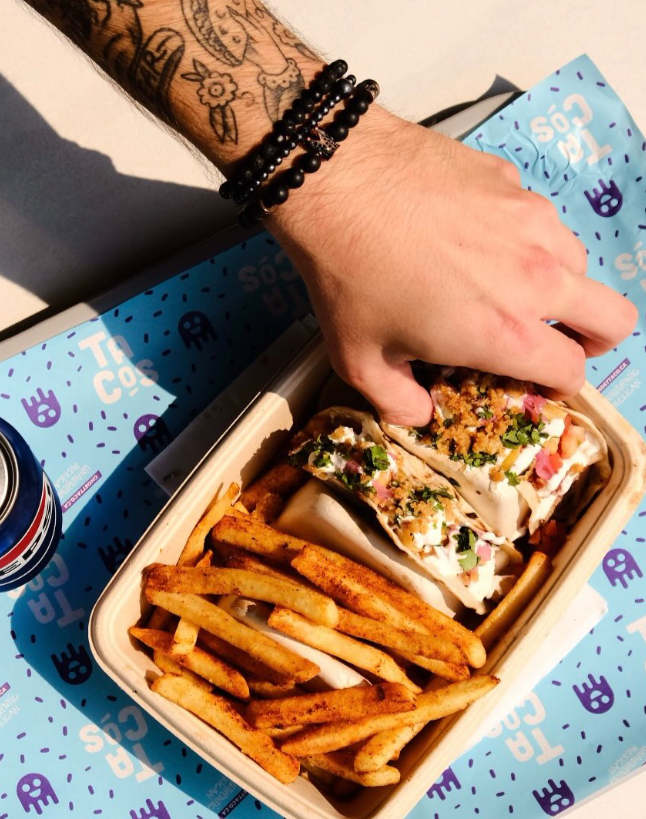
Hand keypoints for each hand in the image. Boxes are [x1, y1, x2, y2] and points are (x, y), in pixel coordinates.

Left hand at [270, 107, 636, 424]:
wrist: (336, 181)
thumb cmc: (348, 278)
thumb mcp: (360, 360)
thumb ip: (399, 402)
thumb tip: (422, 413)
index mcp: (504, 332)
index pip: (572, 371)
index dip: (560, 384)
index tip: (537, 379)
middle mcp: (535, 276)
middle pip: (614, 318)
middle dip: (594, 339)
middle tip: (556, 338)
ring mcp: (531, 221)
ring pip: (577, 262)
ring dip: (556, 282)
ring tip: (505, 281)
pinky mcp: (512, 181)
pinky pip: (537, 217)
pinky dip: (520, 235)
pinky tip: (471, 231)